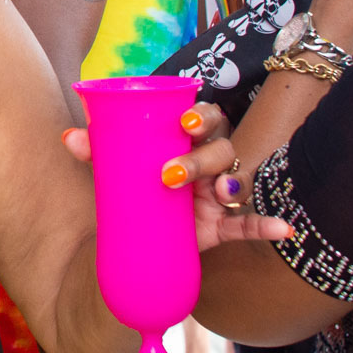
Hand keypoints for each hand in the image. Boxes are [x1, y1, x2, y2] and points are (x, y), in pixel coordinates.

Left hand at [62, 103, 291, 248]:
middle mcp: (209, 162)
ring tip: (216, 191)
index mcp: (187, 141)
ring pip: (234, 180)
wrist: (139, 237)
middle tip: (172, 171)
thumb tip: (68, 136)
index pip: (205, 117)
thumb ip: (98, 153)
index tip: (184, 122)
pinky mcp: (224, 225)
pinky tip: (283, 228)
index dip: (200, 116)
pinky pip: (250, 224)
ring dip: (230, 182)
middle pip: (221, 146)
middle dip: (201, 155)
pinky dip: (268, 226)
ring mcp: (219, 193)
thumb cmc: (138, 187)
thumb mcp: (118, 170)